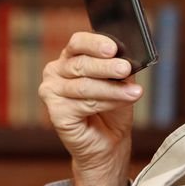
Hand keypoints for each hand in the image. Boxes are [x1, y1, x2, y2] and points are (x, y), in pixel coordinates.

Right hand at [39, 31, 142, 185]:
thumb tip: (126, 59)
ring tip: (133, 92)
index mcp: (71, 57)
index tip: (113, 48)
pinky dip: (105, 103)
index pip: (78, 42)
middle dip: (106, 67)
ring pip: (84, 86)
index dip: (95, 43)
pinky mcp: (55, 112)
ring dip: (111, 89)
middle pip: (81, 64)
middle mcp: (56, 71)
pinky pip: (83, 104)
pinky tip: (120, 103)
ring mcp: (51, 91)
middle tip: (125, 68)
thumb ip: (119, 68)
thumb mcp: (120, 82)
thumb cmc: (112, 109)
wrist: (109, 143)